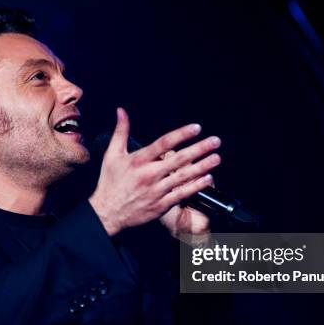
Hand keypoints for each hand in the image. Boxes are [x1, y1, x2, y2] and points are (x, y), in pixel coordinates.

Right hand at [89, 107, 220, 235]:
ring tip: (216, 158)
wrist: (107, 212)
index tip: (196, 128)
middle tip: (215, 141)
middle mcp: (149, 174)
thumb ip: (120, 131)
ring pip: (184, 176)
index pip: (164, 143)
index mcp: (139, 160)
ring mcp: (156, 190)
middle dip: (200, 148)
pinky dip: (195, 186)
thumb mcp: (111, 154)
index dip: (182, 134)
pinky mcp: (161, 205)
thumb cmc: (110, 183)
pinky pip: (182, 194)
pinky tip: (207, 179)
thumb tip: (121, 112)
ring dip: (202, 166)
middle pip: (179, 159)